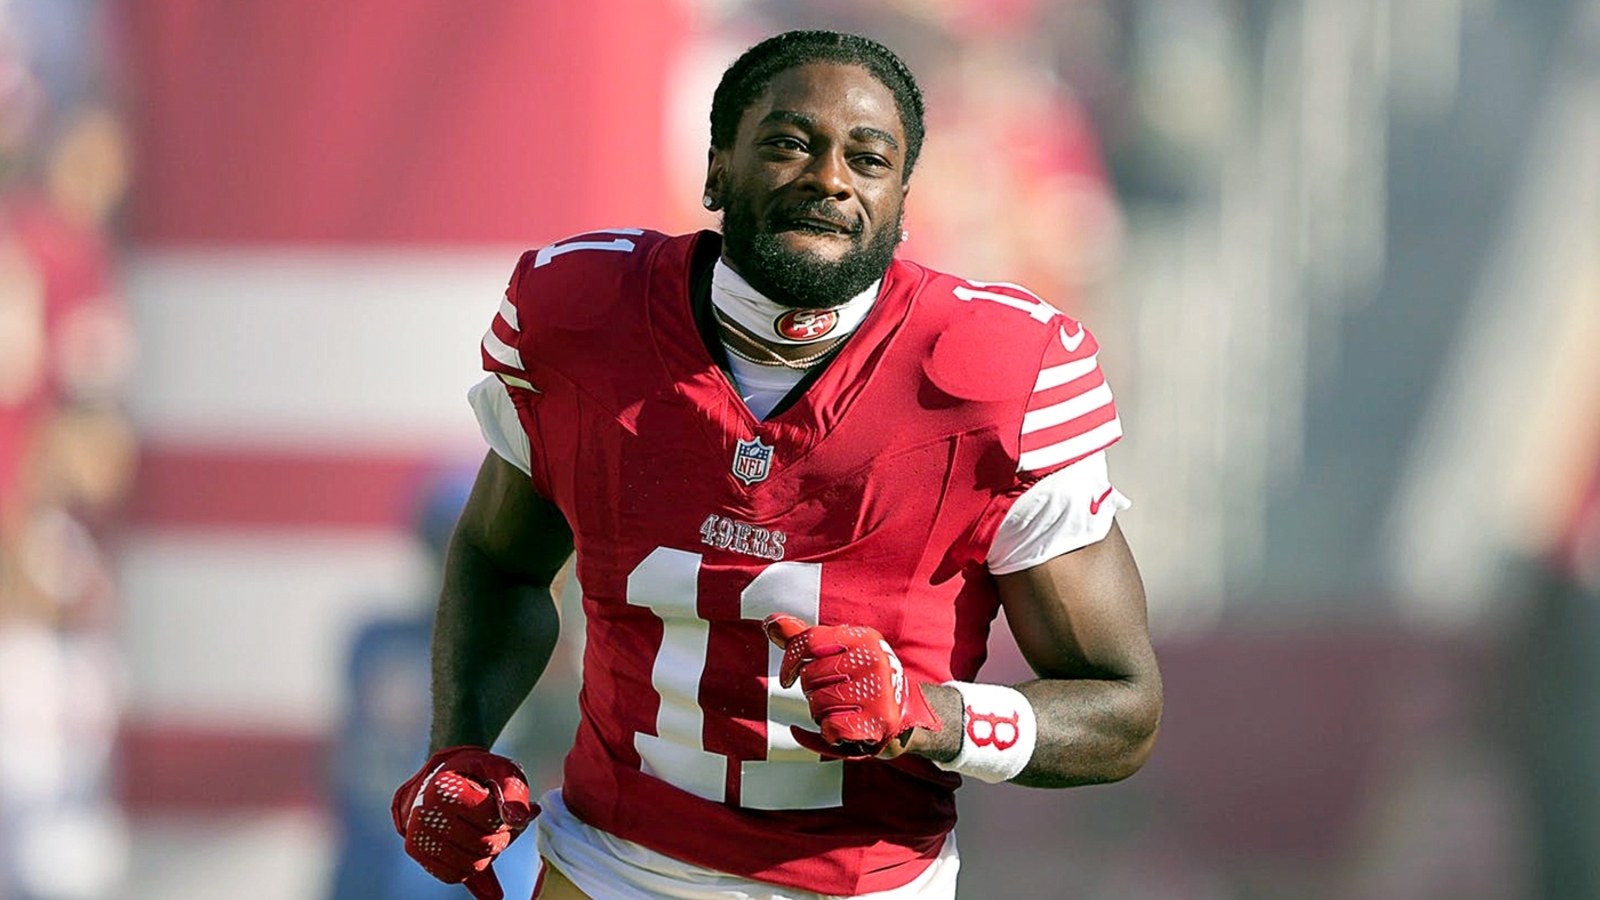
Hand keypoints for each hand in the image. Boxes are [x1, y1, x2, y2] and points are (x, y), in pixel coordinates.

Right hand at [391, 746, 535, 899]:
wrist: (442, 778)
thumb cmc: (476, 773)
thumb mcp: (500, 769)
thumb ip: (514, 790)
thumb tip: (519, 819)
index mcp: (443, 788)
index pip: (490, 818)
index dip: (505, 814)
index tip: (500, 802)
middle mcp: (424, 813)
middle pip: (484, 843)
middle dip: (502, 835)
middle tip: (497, 819)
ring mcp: (419, 835)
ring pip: (474, 864)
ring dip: (489, 852)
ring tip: (485, 829)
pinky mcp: (419, 854)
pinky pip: (458, 875)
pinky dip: (473, 864)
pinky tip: (472, 843)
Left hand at [763, 614, 940, 758]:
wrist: (905, 716)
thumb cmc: (862, 682)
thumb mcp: (837, 655)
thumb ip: (803, 640)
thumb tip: (769, 622)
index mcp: (863, 637)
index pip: (810, 641)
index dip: (790, 661)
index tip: (787, 678)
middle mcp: (874, 659)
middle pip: (810, 676)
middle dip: (812, 692)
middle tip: (834, 696)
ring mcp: (880, 689)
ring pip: (817, 703)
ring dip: (821, 714)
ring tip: (844, 711)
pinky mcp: (880, 720)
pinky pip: (830, 726)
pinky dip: (830, 733)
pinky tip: (846, 729)